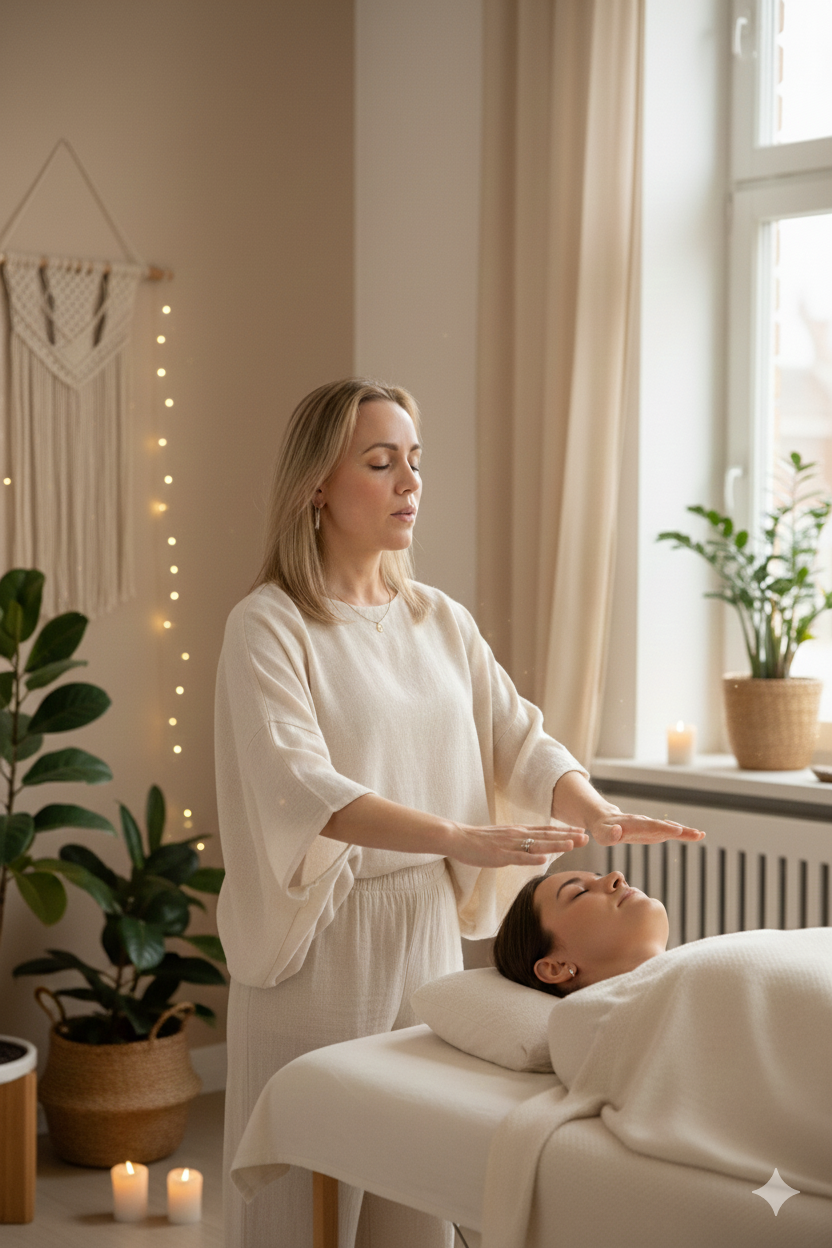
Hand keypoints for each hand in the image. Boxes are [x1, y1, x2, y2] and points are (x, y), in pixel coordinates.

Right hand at [446, 823, 588, 867]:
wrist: (458, 837)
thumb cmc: (479, 840)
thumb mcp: (503, 838)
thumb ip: (519, 841)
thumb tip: (533, 848)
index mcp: (519, 831)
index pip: (546, 830)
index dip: (564, 831)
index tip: (581, 831)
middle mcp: (517, 834)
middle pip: (546, 836)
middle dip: (567, 836)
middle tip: (586, 837)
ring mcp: (509, 844)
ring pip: (536, 845)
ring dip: (554, 844)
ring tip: (571, 844)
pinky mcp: (499, 855)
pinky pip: (517, 857)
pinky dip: (530, 858)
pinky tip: (543, 860)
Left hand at [588, 811, 704, 846]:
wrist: (605, 819)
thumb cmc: (602, 829)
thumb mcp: (602, 834)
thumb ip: (609, 834)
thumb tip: (618, 831)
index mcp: (633, 824)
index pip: (649, 826)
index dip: (662, 829)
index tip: (676, 831)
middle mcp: (645, 822)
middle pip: (664, 826)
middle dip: (680, 830)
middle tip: (697, 834)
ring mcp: (651, 826)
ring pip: (670, 827)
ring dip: (685, 831)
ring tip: (701, 835)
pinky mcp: (654, 830)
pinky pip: (670, 831)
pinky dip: (682, 833)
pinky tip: (695, 835)